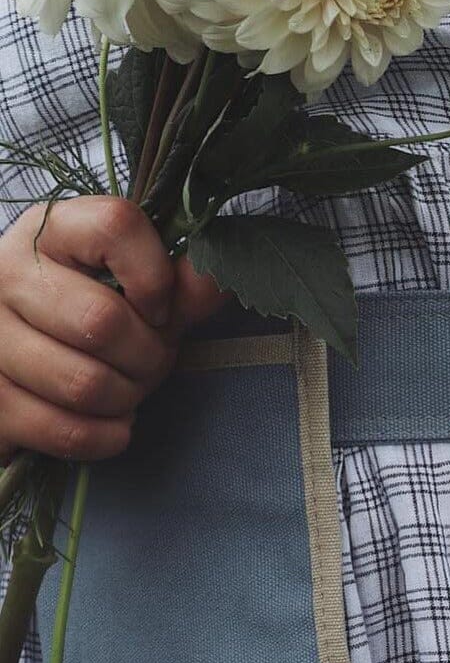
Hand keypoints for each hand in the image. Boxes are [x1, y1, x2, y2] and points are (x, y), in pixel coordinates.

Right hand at [0, 197, 226, 463]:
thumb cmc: (94, 316)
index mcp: (51, 231)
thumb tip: (216, 278)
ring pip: (84, 383)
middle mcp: (5, 274)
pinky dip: (106, 435)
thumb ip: (182, 285)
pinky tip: (112, 423)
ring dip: (127, 397)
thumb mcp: (143, 292)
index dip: (157, 278)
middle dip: (149, 355)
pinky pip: (64, 430)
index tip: (161, 309)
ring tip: (128, 388)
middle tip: (150, 359)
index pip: (116, 227)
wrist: (25, 364)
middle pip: (103, 321)